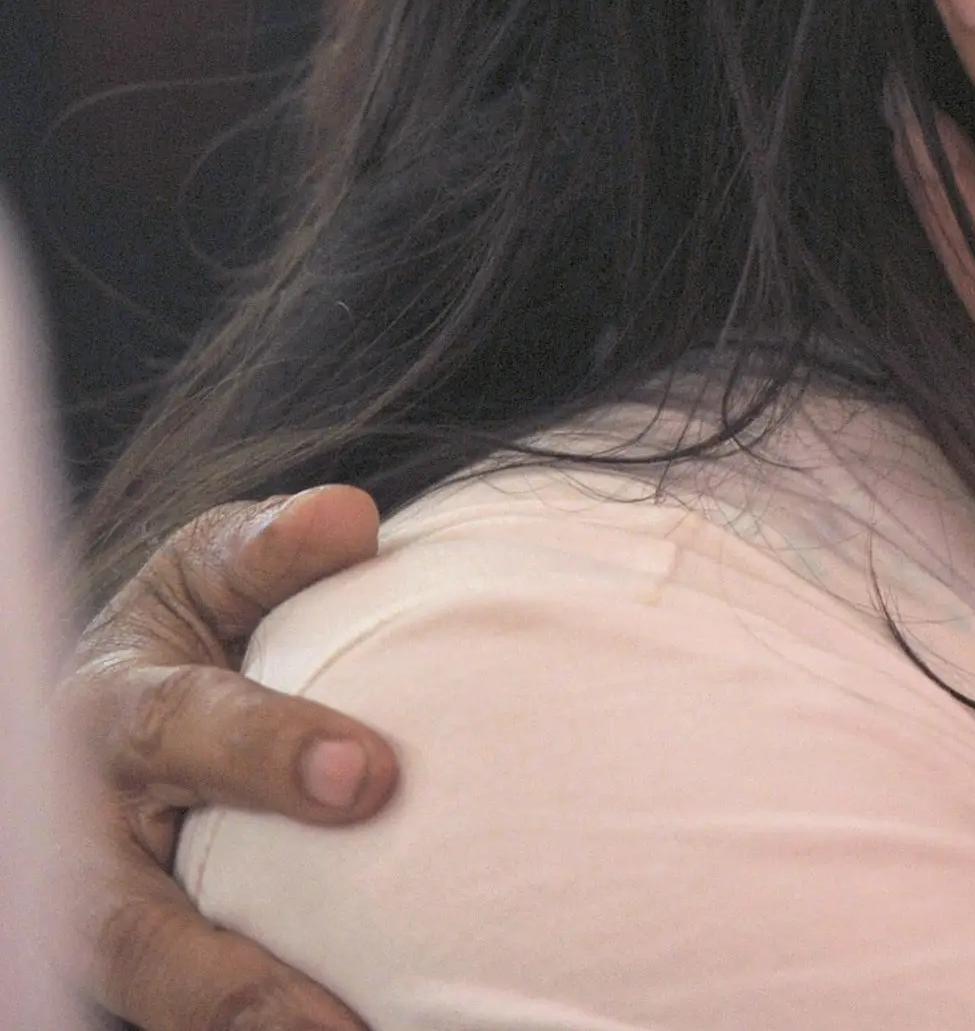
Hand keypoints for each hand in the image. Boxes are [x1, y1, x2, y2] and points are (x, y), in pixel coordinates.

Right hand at [65, 486, 397, 1030]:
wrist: (119, 713)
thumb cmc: (190, 634)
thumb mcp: (207, 574)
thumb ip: (266, 552)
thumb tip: (343, 517)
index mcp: (112, 712)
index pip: (179, 731)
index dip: (266, 751)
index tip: (370, 776)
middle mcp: (81, 835)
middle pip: (128, 928)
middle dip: (228, 979)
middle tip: (335, 1020)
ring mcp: (94, 919)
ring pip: (140, 994)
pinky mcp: (128, 973)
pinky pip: (166, 1019)